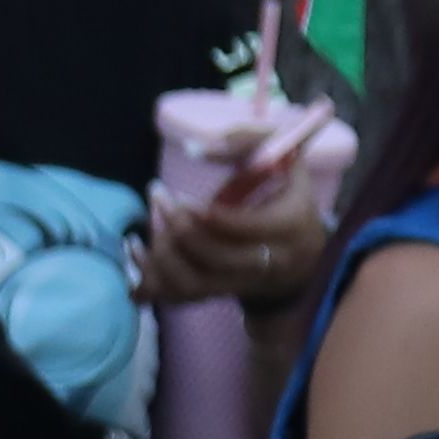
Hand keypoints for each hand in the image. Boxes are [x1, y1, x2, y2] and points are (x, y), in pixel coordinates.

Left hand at [133, 145, 336, 308]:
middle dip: (179, 228)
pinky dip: (150, 280)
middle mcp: (266, 262)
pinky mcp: (218, 295)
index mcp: (288, 226)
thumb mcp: (285, 157)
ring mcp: (240, 283)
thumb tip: (194, 148)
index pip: (243, 228)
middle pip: (215, 258)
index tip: (179, 195)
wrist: (303, 253)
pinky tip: (135, 251)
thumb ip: (246, 140)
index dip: (206, 215)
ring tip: (143, 228)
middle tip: (158, 197)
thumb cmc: (288, 193)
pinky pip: (179, 298)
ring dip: (161, 257)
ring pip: (193, 285)